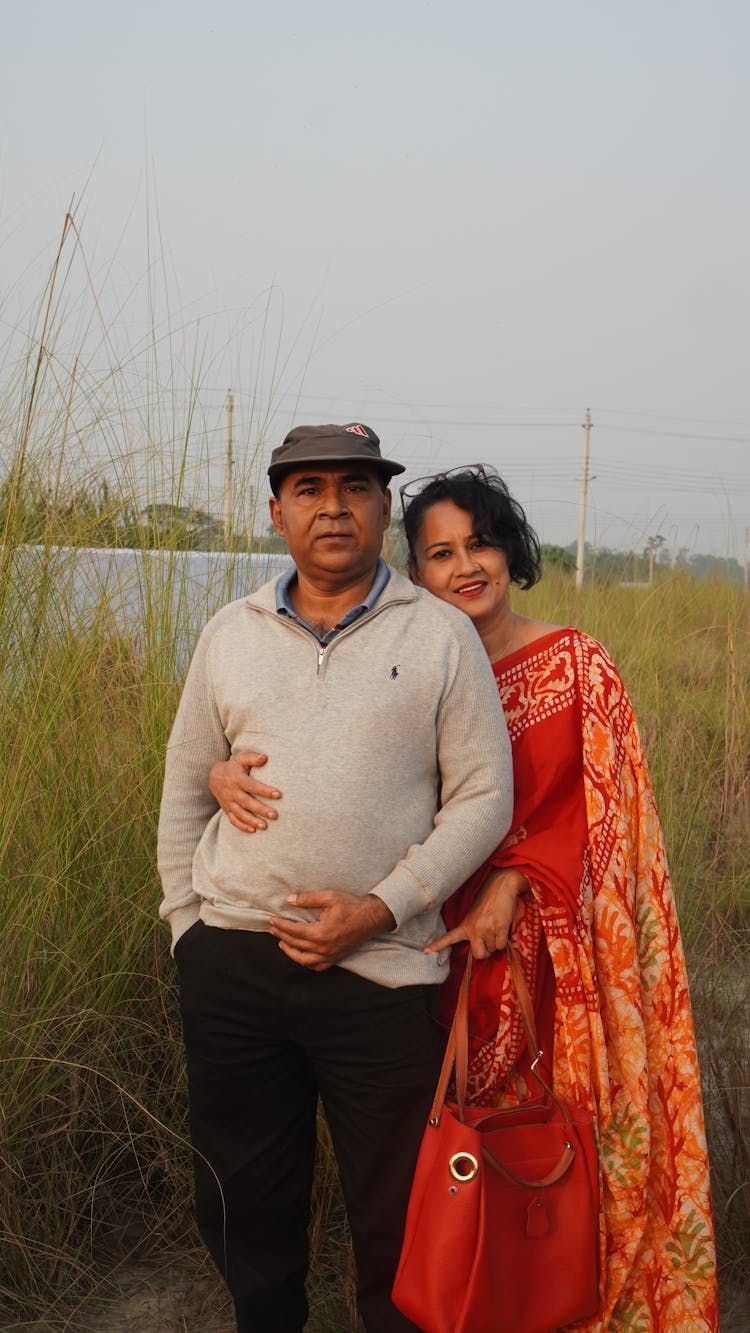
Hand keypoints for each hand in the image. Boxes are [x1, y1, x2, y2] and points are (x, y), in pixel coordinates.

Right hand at [209, 752, 281, 831]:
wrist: (214, 777)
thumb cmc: (233, 767)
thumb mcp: (241, 759)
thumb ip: (252, 758)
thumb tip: (265, 757)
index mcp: (237, 779)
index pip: (252, 786)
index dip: (265, 790)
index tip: (278, 794)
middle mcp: (232, 792)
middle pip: (247, 802)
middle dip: (261, 809)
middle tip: (274, 815)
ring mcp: (228, 802)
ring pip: (240, 814)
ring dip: (252, 821)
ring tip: (265, 826)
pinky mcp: (227, 810)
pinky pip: (233, 820)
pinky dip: (242, 826)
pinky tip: (253, 830)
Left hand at [269, 891, 395, 970]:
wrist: (372, 918)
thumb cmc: (352, 906)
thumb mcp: (330, 897)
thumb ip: (308, 899)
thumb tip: (289, 900)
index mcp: (321, 933)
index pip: (294, 931)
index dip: (281, 926)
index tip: (272, 920)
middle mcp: (324, 948)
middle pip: (295, 944)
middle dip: (281, 935)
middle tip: (272, 928)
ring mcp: (330, 956)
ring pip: (303, 960)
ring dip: (290, 952)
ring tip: (281, 942)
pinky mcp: (336, 959)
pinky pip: (317, 966)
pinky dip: (306, 963)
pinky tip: (299, 955)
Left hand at [425, 868, 529, 959]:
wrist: (501, 885)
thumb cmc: (489, 900)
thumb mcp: (474, 914)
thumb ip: (473, 929)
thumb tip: (483, 947)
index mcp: (465, 925)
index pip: (449, 938)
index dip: (437, 946)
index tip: (425, 951)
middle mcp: (474, 929)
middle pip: (478, 955)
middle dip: (486, 952)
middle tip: (489, 942)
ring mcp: (486, 929)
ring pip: (493, 950)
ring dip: (496, 943)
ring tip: (496, 927)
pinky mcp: (499, 927)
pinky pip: (501, 945)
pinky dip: (504, 941)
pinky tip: (503, 928)